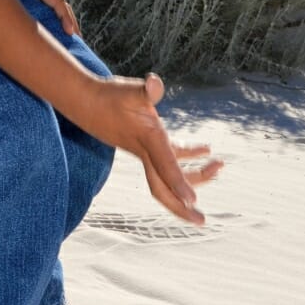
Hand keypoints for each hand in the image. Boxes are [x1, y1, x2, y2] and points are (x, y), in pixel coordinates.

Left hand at [0, 0, 78, 36]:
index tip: (72, 32)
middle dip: (68, 21)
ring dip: (58, 19)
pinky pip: (40, 3)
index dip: (66, 18)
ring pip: (51, 5)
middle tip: (76, 39)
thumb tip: (9, 19)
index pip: (58, 2)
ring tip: (63, 36)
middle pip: (60, 5)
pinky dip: (46, 15)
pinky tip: (44, 25)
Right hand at [80, 72, 221, 223]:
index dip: (179, 183)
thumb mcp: (128, 90)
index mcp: (146, 140)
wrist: (86, 102)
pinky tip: (206, 150)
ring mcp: (146, 152)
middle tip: (203, 221)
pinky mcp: (147, 144)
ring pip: (170, 176)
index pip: (164, 166)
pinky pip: (171, 159)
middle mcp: (146, 152)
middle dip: (182, 207)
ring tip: (219, 167)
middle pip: (163, 188)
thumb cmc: (109, 96)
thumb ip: (145, 90)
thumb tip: (154, 83)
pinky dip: (188, 158)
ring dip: (195, 176)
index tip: (193, 201)